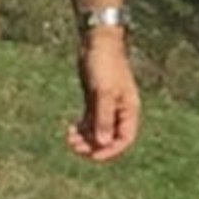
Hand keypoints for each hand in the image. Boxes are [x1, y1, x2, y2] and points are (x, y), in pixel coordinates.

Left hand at [68, 29, 138, 161]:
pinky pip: (89, 121)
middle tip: (74, 146)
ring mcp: (106, 106)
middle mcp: (119, 110)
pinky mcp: (95, 100)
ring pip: (97, 131)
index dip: (110, 151)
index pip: (124, 139)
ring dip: (84, 138)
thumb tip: (102, 143)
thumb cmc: (105, 64)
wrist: (96, 42)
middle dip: (93, 145)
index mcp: (129, 109)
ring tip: (69, 138)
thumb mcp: (103, 92)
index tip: (93, 156)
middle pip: (109, 138)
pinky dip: (81, 128)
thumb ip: (103, 118)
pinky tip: (70, 129)